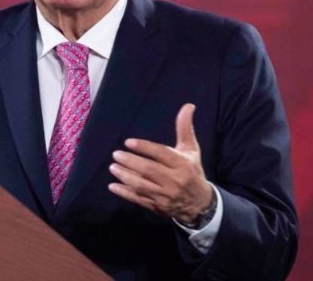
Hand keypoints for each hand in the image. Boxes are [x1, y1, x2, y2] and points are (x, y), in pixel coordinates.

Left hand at [108, 103, 212, 224]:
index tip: (128, 142)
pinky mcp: (158, 206)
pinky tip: (112, 186)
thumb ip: (185, 128)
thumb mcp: (191, 149)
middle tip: (116, 154)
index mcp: (182, 164)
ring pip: (142, 185)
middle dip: (130, 162)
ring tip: (113, 167)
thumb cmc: (192, 171)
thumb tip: (188, 105)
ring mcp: (165, 195)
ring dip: (125, 176)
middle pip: (149, 170)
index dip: (144, 147)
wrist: (200, 204)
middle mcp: (174, 180)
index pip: (161, 154)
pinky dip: (125, 193)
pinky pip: (139, 199)